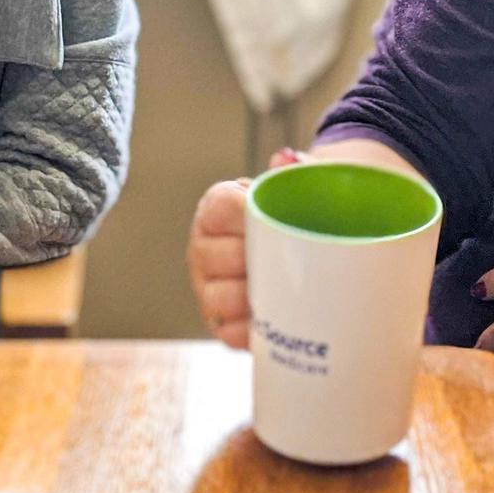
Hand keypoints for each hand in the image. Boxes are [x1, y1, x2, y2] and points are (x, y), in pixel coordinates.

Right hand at [186, 147, 302, 347]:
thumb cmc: (289, 214)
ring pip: (221, 299)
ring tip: (284, 293)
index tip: (279, 226)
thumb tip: (287, 159)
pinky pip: (229, 333)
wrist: (292, 249)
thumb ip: (289, 171)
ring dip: (255, 299)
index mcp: (214, 207)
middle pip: (222, 258)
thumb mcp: (289, 187)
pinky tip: (275, 322)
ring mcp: (205, 286)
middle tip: (291, 263)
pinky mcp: (217, 322)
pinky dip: (254, 331)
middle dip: (259, 263)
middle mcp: (201, 247)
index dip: (252, 221)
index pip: (223, 210)